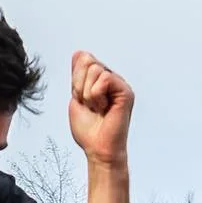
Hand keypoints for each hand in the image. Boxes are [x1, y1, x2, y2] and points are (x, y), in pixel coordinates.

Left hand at [68, 51, 133, 166]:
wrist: (98, 148)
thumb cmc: (89, 131)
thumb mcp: (76, 99)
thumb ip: (77, 76)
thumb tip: (79, 53)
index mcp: (100, 80)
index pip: (82, 59)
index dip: (76, 80)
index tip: (82, 100)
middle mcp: (111, 79)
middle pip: (87, 61)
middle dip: (80, 86)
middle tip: (89, 105)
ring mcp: (119, 84)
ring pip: (94, 70)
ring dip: (88, 94)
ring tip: (97, 108)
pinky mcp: (125, 91)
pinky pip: (104, 79)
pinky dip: (97, 96)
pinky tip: (103, 108)